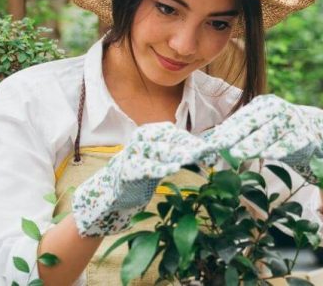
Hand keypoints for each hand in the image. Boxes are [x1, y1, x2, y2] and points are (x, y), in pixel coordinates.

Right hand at [71, 122, 204, 236]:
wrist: (112, 190)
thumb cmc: (142, 173)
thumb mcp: (161, 160)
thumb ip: (180, 155)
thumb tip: (208, 154)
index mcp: (149, 134)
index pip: (173, 133)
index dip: (192, 140)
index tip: (209, 149)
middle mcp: (140, 141)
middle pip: (167, 139)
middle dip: (188, 146)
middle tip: (206, 152)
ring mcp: (132, 155)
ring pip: (156, 150)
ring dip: (175, 153)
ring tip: (191, 157)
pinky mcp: (126, 171)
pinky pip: (144, 168)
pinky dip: (158, 168)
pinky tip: (173, 170)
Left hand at [204, 95, 322, 183]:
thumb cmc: (285, 133)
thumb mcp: (264, 128)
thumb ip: (243, 133)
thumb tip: (212, 140)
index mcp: (264, 105)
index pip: (240, 119)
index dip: (224, 132)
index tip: (209, 144)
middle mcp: (278, 109)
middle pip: (252, 125)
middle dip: (233, 137)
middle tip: (217, 148)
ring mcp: (294, 121)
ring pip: (270, 134)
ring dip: (252, 144)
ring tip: (236, 154)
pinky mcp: (308, 135)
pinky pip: (292, 143)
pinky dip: (281, 148)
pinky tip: (269, 155)